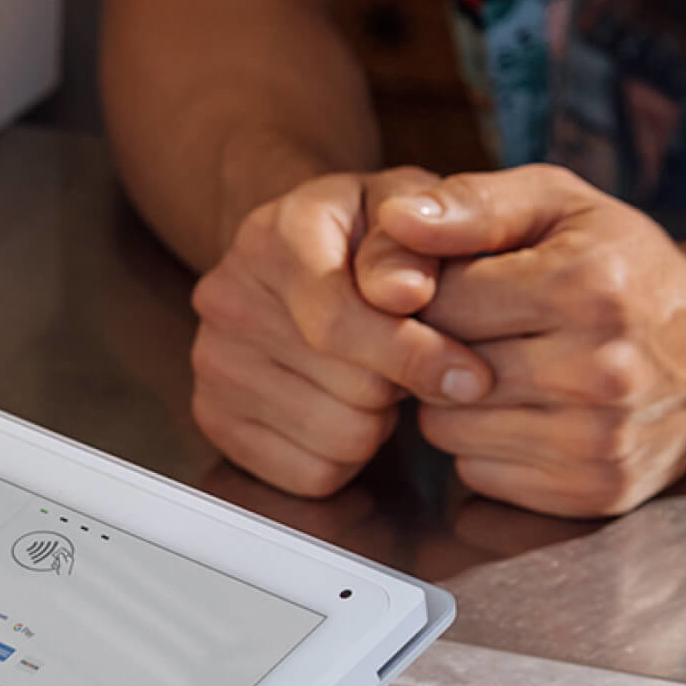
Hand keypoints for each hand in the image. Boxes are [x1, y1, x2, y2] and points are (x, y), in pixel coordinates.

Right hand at [190, 168, 494, 496]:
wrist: (313, 254)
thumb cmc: (380, 238)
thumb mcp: (418, 211)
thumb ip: (426, 232)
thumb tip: (406, 291)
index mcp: (273, 237)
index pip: (338, 323)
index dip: (417, 356)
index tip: (472, 376)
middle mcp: (227, 298)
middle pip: (352, 388)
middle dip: (402, 381)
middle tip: (404, 356)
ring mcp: (212, 362)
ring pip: (339, 438)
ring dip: (378, 419)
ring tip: (373, 378)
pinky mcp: (215, 417)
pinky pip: (312, 474)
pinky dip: (346, 456)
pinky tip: (345, 408)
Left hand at [374, 165, 685, 516]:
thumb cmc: (622, 264)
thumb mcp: (558, 204)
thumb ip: (471, 202)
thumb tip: (393, 219)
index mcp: (590, 287)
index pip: (438, 301)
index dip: (428, 293)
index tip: (454, 286)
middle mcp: (599, 370)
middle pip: (434, 370)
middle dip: (438, 347)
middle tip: (482, 329)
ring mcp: (599, 440)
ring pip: (444, 428)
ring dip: (452, 401)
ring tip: (502, 367)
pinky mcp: (593, 490)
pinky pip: (475, 472)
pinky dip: (483, 445)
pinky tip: (523, 411)